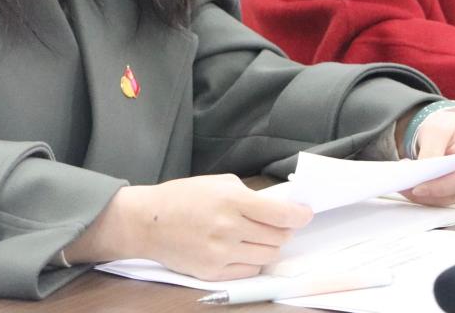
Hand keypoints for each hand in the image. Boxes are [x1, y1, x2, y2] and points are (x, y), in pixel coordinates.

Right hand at [64, 174, 311, 279]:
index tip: (304, 214)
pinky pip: (250, 270)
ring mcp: (222, 253)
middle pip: (278, 237)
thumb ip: (249, 194)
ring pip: (268, 255)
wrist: (149, 222)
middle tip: (277, 223)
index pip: (281, 214)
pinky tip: (242, 249)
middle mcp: (229, 228)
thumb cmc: (183, 198)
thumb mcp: (218, 183)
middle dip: (283, 230)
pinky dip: (253, 260)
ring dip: (269, 245)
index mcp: (232, 200)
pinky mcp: (214, 272)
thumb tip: (276, 206)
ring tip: (258, 235)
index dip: (299, 215)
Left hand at [399, 110, 454, 207]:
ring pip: (452, 200)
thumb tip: (422, 174)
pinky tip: (418, 188)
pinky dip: (433, 197)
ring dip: (427, 197)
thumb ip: (431, 151)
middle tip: (403, 186)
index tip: (417, 188)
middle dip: (428, 193)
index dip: (441, 187)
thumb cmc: (449, 126)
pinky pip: (451, 202)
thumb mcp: (437, 129)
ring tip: (406, 185)